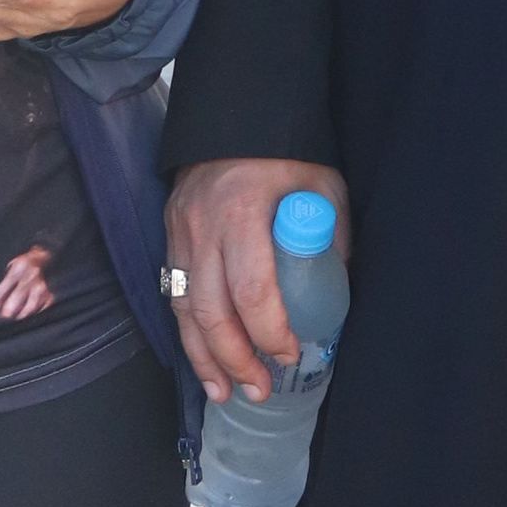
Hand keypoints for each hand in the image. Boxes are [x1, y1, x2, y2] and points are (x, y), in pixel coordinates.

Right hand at [163, 155, 346, 402]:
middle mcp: (203, 227)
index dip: (269, 331)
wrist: (236, 114)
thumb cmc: (288, 153)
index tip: (291, 354)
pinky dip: (187, 333)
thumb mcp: (323, 187)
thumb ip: (330, 238)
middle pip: (210, 311)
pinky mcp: (169, 235)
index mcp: (244, 213)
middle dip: (235, 359)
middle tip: (260, 390)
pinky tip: (203, 360)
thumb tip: (337, 294)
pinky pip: (172, 294)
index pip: (252, 289)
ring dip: (205, 358)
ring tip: (226, 393)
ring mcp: (180, 233)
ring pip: (183, 310)